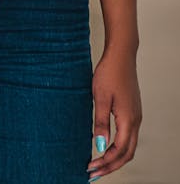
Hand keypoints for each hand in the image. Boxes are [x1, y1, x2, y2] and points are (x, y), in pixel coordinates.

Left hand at [86, 47, 141, 178]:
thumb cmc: (109, 73)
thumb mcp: (100, 97)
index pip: (119, 151)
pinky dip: (119, 147)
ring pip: (129, 146)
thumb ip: (100, 123)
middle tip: (94, 173)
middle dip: (110, 166)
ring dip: (115, 158)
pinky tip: (107, 146)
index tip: (90, 168)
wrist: (121, 55)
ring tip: (99, 163)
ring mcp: (136, 116)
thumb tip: (99, 146)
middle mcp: (136, 121)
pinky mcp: (133, 111)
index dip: (105, 163)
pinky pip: (129, 136)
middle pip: (126, 154)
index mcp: (128, 120)